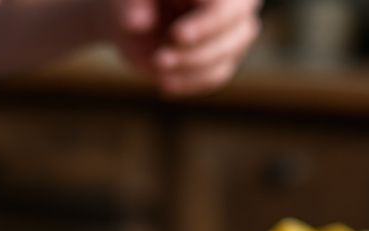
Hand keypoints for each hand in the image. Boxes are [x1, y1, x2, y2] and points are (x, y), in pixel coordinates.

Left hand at [107, 0, 260, 95]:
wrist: (135, 18)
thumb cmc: (136, 1)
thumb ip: (131, 5)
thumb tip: (137, 22)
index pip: (224, 7)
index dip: (206, 24)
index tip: (177, 36)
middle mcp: (237, 3)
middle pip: (235, 34)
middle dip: (194, 53)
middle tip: (158, 60)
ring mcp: (235, 31)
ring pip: (226, 58)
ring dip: (189, 70)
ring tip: (156, 67)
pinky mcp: (226, 56)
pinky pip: (216, 76)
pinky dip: (190, 83)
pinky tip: (165, 83)